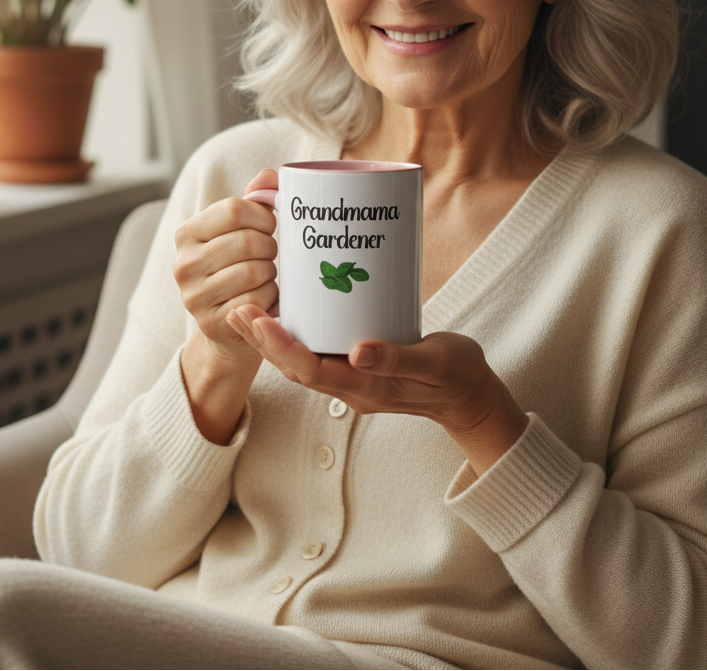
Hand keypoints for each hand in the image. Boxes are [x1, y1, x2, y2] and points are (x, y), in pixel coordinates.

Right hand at [173, 169, 280, 363]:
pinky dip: (271, 298)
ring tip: (265, 276)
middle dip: (270, 247)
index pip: (235, 209)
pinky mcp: (211, 323)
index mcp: (187, 233)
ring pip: (255, 271)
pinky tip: (265, 298)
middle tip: (270, 255)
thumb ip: (253, 202)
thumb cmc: (237, 269)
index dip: (263, 216)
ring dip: (271, 274)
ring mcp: (195, 296)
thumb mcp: (239, 233)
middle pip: (248, 241)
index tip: (269, 227)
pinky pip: (257, 300)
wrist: (227, 324)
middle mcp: (184, 264)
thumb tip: (271, 176)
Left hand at [226, 305, 528, 474]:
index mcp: (366, 388)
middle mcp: (351, 387)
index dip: (281, 347)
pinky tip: (287, 313)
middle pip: (295, 368)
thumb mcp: (436, 363)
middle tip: (237, 309)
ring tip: (247, 310)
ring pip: (302, 362)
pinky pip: (317, 355)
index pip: (310, 370)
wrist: (470, 397)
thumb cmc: (456, 376)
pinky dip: (295, 337)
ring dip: (272, 340)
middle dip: (263, 342)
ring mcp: (353, 379)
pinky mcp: (358, 368)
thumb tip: (358, 351)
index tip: (259, 320)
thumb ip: (399, 359)